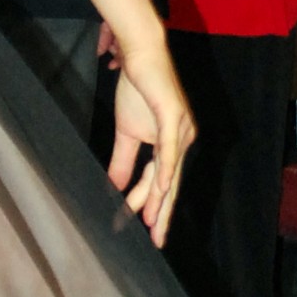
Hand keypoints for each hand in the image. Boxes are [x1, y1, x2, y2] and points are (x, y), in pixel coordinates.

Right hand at [106, 39, 194, 243]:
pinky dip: (165, 171)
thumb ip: (123, 160)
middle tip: (156, 241)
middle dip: (163, 214)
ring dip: (161, 200)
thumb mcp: (126, 132)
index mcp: (173, 145)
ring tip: (154, 224)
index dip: (151, 206)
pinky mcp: (173, 116)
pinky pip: (169, 150)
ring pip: (169, 172)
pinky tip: (162, 190)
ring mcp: (181, 129)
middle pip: (171, 184)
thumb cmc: (137, 90)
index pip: (161, 182)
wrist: (140, 55)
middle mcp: (183, 140)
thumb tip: (114, 187)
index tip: (141, 230)